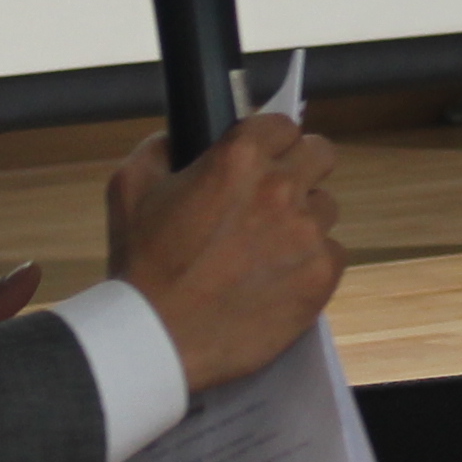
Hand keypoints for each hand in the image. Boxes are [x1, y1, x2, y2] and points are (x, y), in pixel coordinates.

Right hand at [104, 114, 345, 394]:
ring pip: (326, 208)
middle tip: (275, 194)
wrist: (157, 337)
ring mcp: (306, 233)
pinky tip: (277, 278)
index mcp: (239, 159)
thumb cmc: (140, 264)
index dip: (271, 140)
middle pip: (320, 154)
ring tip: (269, 246)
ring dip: (304, 219)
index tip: (263, 157)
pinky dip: (310, 262)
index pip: (283, 123)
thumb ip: (159, 147)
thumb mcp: (128, 187)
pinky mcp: (321, 276)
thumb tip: (181, 138)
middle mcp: (281, 189)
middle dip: (301, 167)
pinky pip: (332, 253)